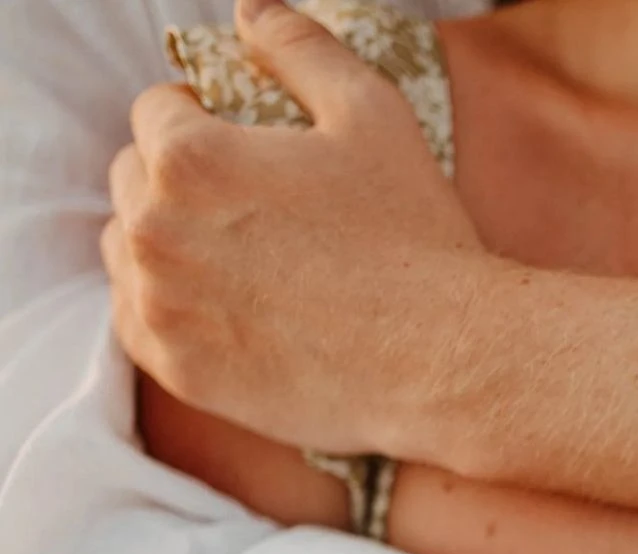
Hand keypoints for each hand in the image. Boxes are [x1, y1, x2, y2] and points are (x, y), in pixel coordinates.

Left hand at [101, 0, 486, 454]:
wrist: (442, 359)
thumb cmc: (414, 236)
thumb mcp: (373, 115)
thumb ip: (300, 51)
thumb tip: (252, 14)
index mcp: (190, 159)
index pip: (157, 112)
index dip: (207, 120)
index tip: (253, 150)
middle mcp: (155, 233)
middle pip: (134, 181)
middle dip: (180, 181)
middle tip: (257, 208)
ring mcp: (161, 308)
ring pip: (130, 253)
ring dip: (171, 244)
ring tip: (247, 260)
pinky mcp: (179, 371)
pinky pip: (142, 324)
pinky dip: (175, 310)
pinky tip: (238, 309)